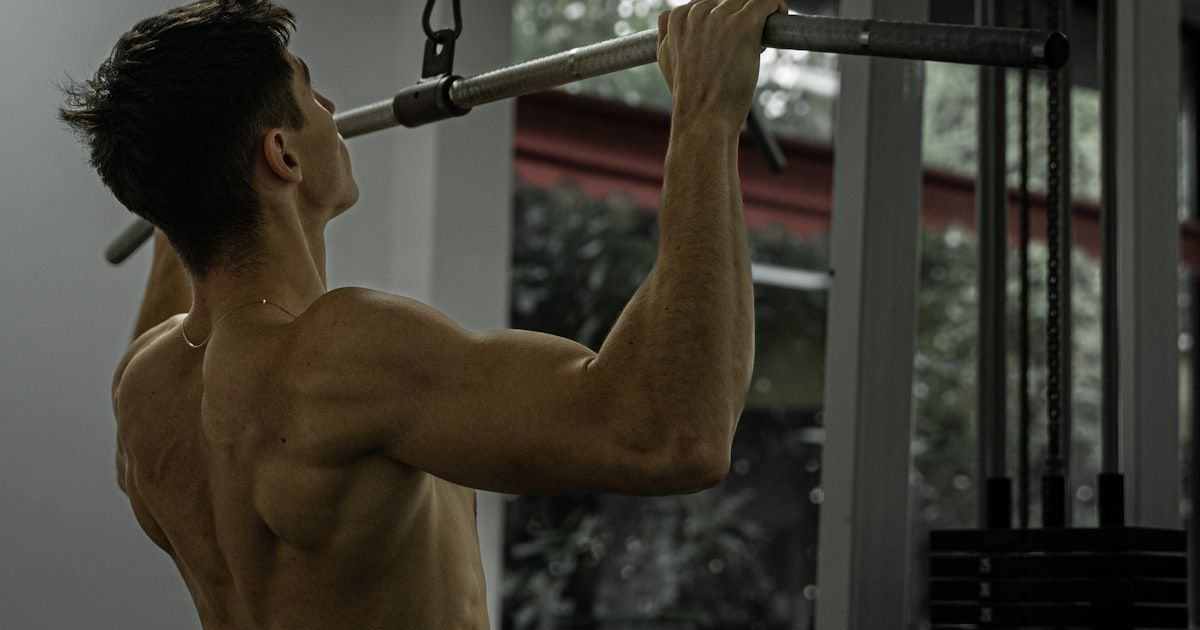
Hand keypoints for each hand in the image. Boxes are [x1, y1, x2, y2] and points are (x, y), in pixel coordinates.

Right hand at [656, 0, 787, 129]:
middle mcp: (697, 13)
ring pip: (746, 2)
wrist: (704, 118)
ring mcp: (720, 17)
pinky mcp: (743, 24)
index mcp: (677, 19)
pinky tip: (779, 14)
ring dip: (755, 19)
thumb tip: (670, 23)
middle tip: (742, 48)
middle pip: (726, 2)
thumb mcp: (666, 61)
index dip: (719, 22)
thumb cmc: (691, 97)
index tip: (726, 43)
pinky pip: (766, 1)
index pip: (705, 4)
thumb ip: (669, 36)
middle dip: (737, 19)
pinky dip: (775, 6)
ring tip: (755, 47)